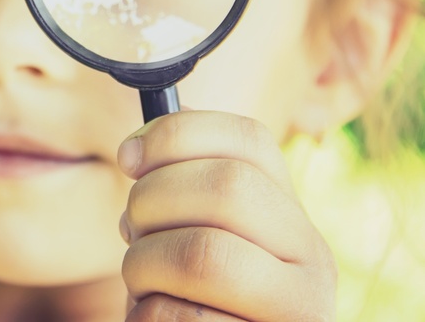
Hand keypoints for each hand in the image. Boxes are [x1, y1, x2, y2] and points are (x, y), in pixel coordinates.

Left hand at [117, 111, 336, 321]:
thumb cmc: (193, 298)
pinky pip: (184, 318)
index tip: (127, 157)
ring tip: (144, 282)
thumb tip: (138, 146)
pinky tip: (159, 321)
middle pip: (226, 186)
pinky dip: (148, 317)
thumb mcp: (193, 234)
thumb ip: (182, 190)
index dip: (175, 134)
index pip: (248, 137)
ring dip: (143, 266)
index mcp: (288, 211)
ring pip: (202, 252)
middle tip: (133, 232)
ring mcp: (299, 310)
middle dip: (151, 202)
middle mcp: (311, 256)